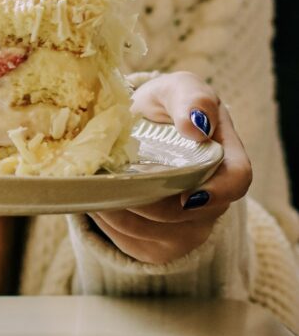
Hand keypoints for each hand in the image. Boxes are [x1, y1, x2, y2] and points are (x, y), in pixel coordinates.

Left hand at [87, 71, 251, 263]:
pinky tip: (99, 205)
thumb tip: (196, 126)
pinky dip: (115, 228)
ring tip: (98, 192)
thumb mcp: (177, 89)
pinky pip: (141, 246)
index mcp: (225, 155)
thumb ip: (191, 98)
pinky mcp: (163, 241)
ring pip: (163, 236)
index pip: (237, 181)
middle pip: (192, 217)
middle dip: (152, 206)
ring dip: (127, 217)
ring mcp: (191, 223)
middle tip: (116, 184)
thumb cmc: (165, 105)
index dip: (217, 193)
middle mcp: (214, 196)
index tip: (186, 196)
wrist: (137, 127)